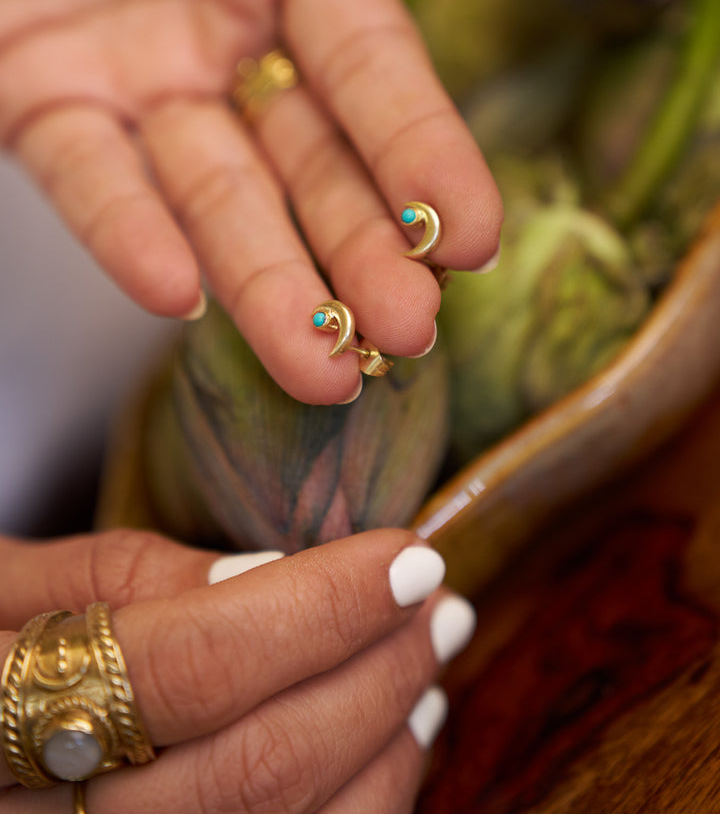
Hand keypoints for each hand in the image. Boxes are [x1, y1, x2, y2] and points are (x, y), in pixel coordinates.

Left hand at [0, 0, 501, 402]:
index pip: (374, 66)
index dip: (423, 150)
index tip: (468, 237)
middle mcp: (224, 27)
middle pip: (310, 157)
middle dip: (360, 248)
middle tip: (409, 334)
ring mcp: (137, 76)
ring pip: (215, 194)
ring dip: (265, 280)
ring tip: (319, 368)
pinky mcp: (42, 102)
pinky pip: (91, 181)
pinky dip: (128, 236)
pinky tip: (178, 296)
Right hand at [0, 529, 475, 812]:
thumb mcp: (8, 579)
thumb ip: (125, 577)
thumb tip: (272, 576)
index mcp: (2, 712)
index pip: (199, 665)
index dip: (323, 609)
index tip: (410, 558)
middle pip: (262, 766)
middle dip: (378, 674)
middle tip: (441, 602)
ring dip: (387, 750)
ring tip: (427, 666)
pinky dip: (360, 810)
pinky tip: (389, 749)